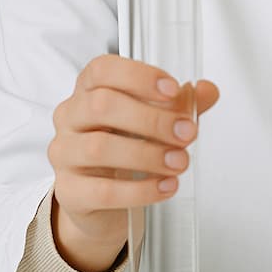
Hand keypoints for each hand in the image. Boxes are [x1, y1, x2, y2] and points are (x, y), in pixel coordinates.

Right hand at [48, 54, 218, 271]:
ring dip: (148, 155)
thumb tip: (207, 90)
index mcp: (89, 90)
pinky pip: (102, 191)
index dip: (138, 76)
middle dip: (152, 119)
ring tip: (180, 162)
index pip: (102, 70)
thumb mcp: (153, 121)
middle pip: (102, 105)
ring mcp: (64, 154)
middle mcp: (70, 117)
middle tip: (187, 133)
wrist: (97, 202)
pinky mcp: (69, 192)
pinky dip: (140, 190)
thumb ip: (180, 105)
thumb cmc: (124, 149)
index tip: (173, 90)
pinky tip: (165, 187)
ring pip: (100, 148)